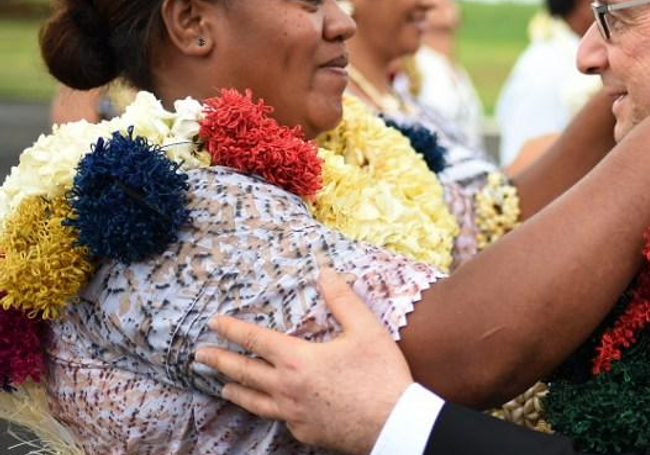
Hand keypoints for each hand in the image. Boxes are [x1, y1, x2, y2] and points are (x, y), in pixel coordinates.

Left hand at [194, 268, 412, 454]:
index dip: (232, 329)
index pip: (255, 341)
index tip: (213, 323)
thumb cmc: (381, 376)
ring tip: (223, 385)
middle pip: (244, 373)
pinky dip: (271, 410)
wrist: (395, 424)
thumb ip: (342, 299)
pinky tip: (273, 408)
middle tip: (199, 355)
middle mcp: (287, 389)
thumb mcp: (366, 330)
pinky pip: (281, 420)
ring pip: (255, 402)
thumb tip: (324, 271)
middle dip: (219, 361)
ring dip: (236, 391)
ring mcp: (294, 415)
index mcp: (297, 360)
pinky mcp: (306, 433)